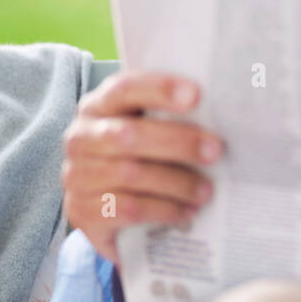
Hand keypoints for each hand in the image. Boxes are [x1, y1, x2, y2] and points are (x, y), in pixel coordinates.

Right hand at [62, 71, 224, 263]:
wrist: (106, 212)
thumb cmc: (139, 159)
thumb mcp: (148, 132)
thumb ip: (171, 118)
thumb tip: (224, 113)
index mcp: (99, 106)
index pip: (125, 89)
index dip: (160, 89)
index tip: (196, 95)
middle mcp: (81, 137)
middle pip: (130, 135)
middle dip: (179, 142)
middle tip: (216, 151)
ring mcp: (76, 176)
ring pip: (131, 175)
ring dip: (177, 183)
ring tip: (206, 192)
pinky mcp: (81, 212)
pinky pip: (128, 209)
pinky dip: (163, 210)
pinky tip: (186, 213)